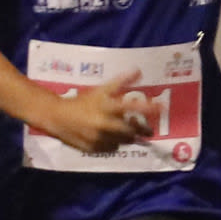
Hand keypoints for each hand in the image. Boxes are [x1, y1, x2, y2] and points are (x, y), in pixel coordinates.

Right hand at [34, 72, 155, 156]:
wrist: (57, 117)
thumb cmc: (81, 102)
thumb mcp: (100, 90)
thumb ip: (120, 82)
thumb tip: (138, 70)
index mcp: (106, 107)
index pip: (132, 107)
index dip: (149, 108)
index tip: (163, 108)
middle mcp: (104, 124)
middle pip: (131, 130)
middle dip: (140, 129)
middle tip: (147, 129)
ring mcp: (99, 138)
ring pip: (123, 141)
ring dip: (128, 136)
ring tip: (126, 130)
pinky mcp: (94, 149)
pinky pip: (112, 148)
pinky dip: (114, 142)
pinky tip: (110, 136)